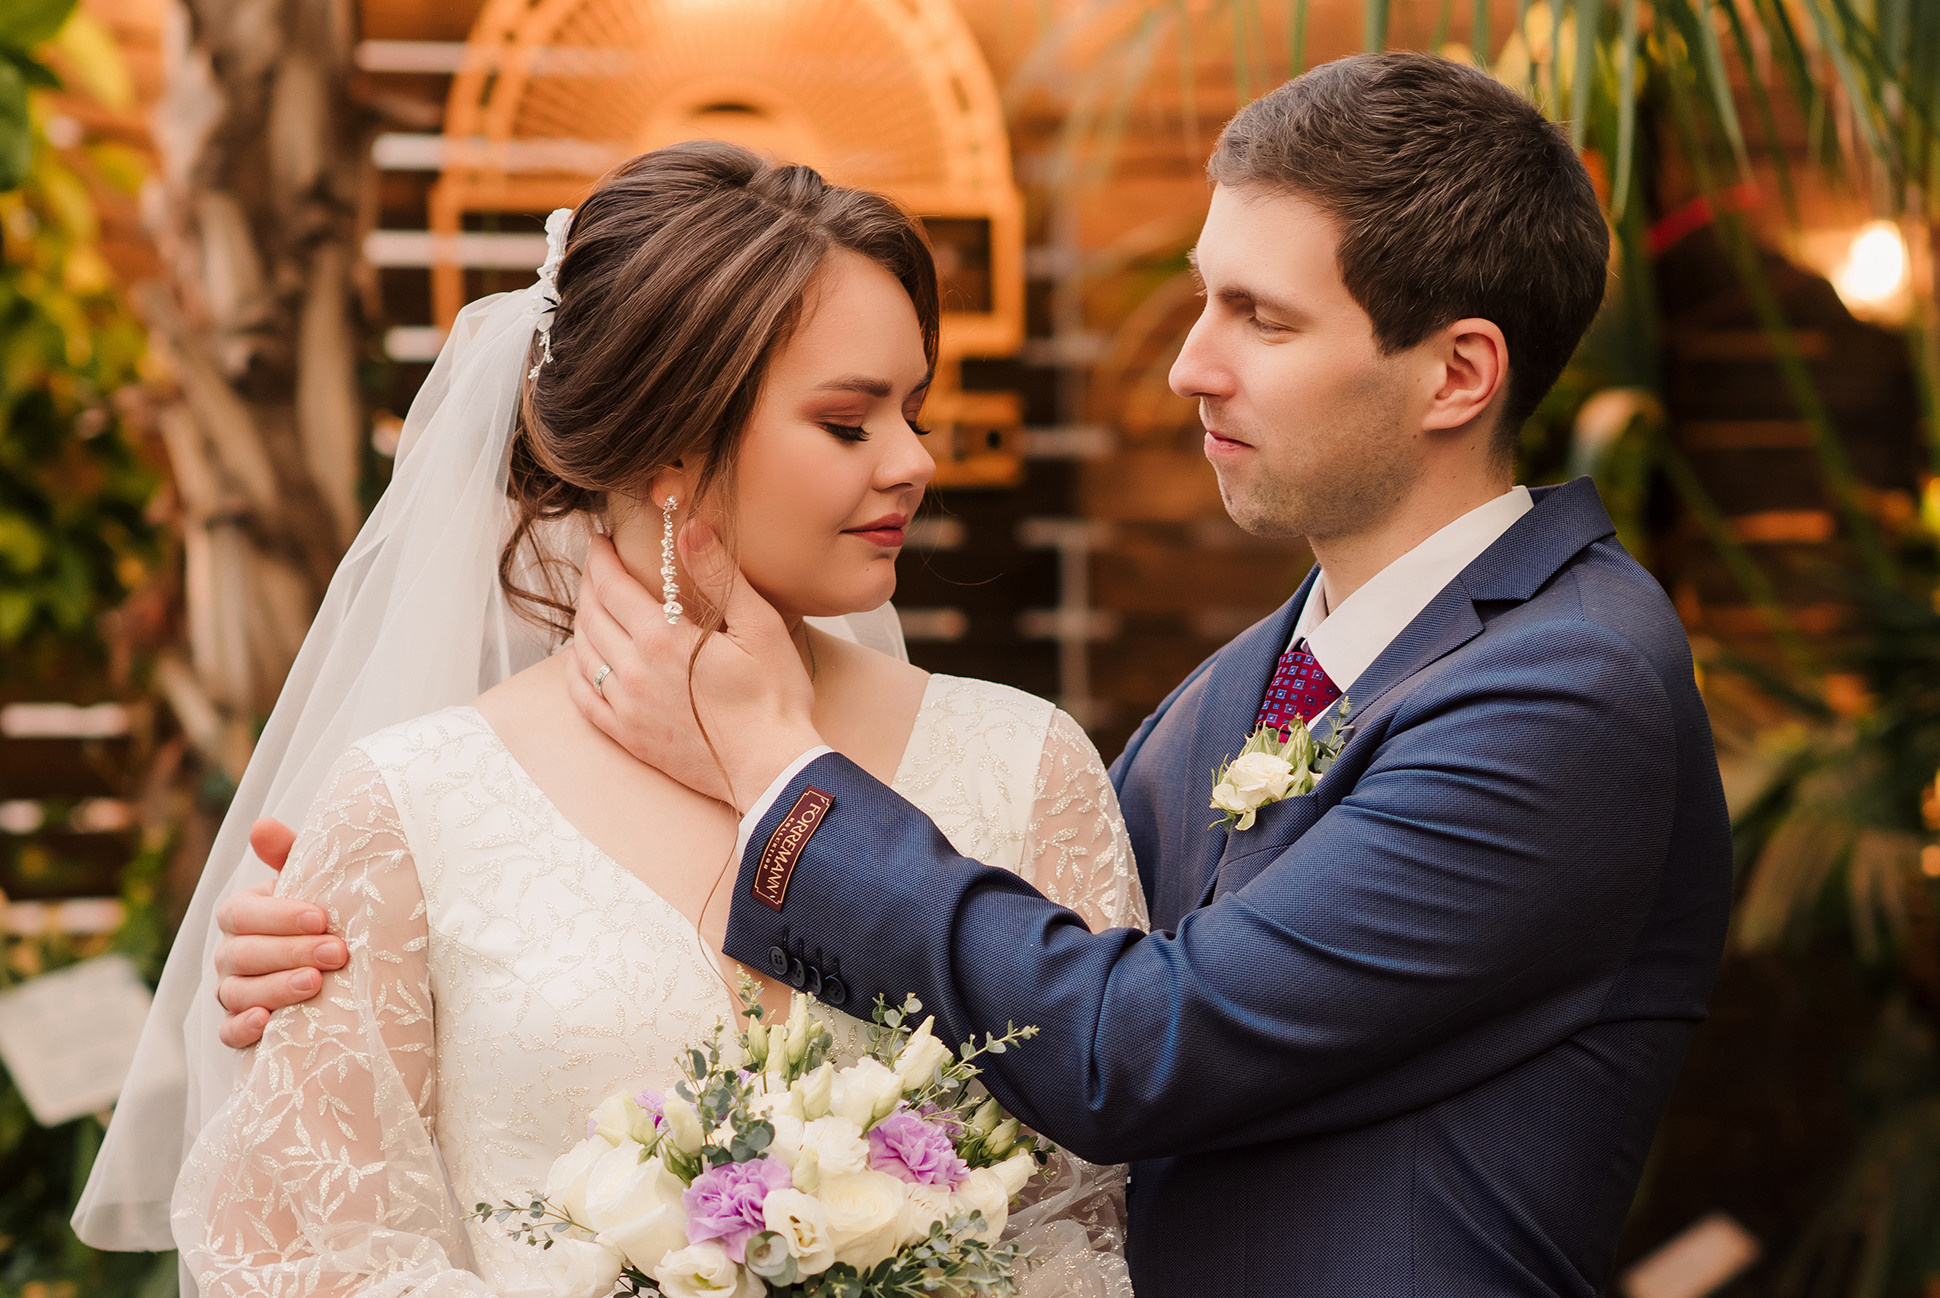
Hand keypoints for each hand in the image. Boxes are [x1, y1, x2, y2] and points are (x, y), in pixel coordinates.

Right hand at [212, 817, 346, 1047]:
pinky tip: (266, 1023)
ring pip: (238, 992)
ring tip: (314, 985)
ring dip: (275, 989)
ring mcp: (232, 992)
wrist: (346, 970)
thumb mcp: (315, 883)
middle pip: (244, 954)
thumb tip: (261, 824)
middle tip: (336, 953)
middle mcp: (232, 953)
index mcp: (243, 914)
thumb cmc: (326, 918)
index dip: (279, 916)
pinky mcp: (240, 1027)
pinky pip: (229, 1032)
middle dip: (291, 952)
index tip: (321, 919)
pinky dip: (243, 1028)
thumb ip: (290, 854)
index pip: (242, 913)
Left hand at [570, 522, 820, 812]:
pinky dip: (576, 671)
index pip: (612, 586)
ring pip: (583, 653)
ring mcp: (627, 708)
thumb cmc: (775, 699)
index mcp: (663, 640)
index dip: (601, 559)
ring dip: (582, 622)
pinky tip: (581, 658)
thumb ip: (719, 575)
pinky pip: (584, 699)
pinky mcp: (630, 737)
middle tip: (596, 567)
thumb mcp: (759, 627)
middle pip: (592, 616)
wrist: (773, 770)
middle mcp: (635, 672)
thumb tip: (689, 528)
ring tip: (592, 604)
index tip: (600, 542)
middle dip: (589, 584)